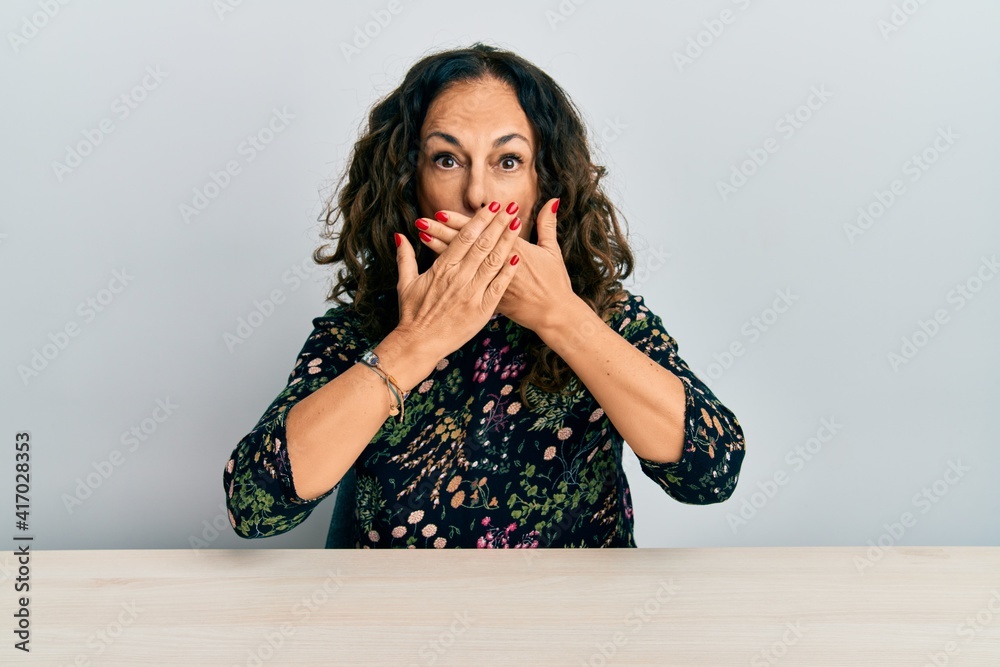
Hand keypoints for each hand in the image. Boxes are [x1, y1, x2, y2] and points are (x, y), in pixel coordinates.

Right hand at [394, 201, 521, 360]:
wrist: (419, 343)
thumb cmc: (411, 314)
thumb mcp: (405, 283)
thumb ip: (405, 257)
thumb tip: (399, 235)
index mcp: (441, 269)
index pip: (464, 237)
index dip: (480, 219)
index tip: (491, 206)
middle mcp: (458, 278)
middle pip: (482, 244)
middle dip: (498, 223)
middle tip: (510, 206)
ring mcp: (471, 294)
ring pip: (493, 261)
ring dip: (507, 241)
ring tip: (518, 224)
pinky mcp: (481, 310)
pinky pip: (498, 286)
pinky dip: (508, 271)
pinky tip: (518, 256)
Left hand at [414, 198, 573, 332]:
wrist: (553, 314)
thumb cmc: (554, 282)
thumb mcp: (552, 251)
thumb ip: (548, 224)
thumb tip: (553, 200)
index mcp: (512, 250)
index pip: (480, 232)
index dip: (459, 222)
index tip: (441, 213)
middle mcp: (495, 266)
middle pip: (464, 245)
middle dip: (442, 232)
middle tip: (423, 221)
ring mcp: (489, 284)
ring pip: (460, 263)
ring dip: (441, 248)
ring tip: (423, 236)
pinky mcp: (487, 299)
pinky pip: (463, 282)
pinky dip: (450, 273)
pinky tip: (435, 264)